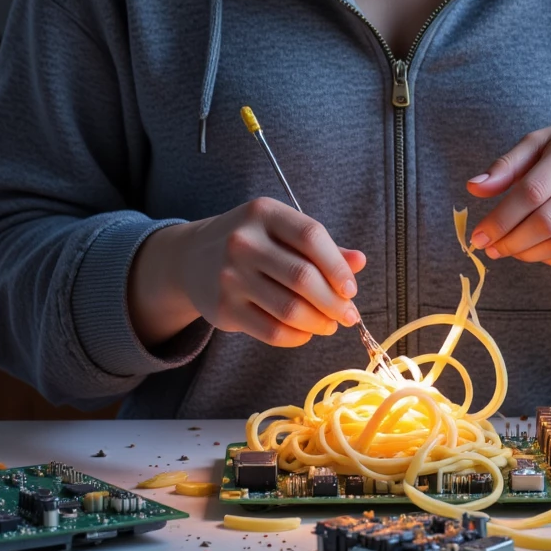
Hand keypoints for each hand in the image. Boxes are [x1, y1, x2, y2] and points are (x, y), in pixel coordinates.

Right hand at [128, 198, 365, 349]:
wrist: (190, 258)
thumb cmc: (251, 242)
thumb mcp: (280, 230)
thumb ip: (321, 246)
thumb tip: (360, 261)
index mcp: (264, 213)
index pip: (311, 236)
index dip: (337, 266)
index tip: (351, 289)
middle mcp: (244, 241)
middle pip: (303, 277)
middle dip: (334, 302)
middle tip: (349, 315)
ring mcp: (230, 276)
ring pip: (289, 309)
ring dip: (319, 322)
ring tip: (330, 324)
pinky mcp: (223, 308)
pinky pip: (271, 331)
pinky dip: (296, 337)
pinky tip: (305, 332)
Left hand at [464, 121, 550, 267]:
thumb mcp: (542, 141)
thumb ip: (507, 164)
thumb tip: (474, 188)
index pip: (531, 192)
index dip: (501, 218)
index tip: (478, 235)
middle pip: (545, 223)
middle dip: (510, 241)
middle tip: (489, 247)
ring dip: (525, 254)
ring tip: (505, 249)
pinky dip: (546, 258)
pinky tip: (530, 250)